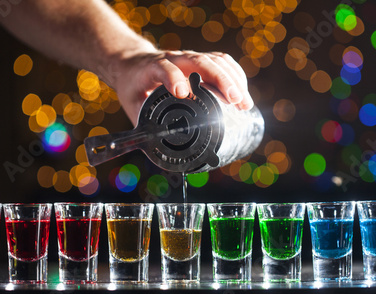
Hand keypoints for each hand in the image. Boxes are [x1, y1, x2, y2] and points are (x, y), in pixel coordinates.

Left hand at [109, 49, 253, 124]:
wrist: (132, 63)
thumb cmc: (133, 86)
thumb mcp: (130, 105)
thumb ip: (142, 126)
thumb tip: (156, 153)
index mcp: (152, 68)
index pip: (164, 67)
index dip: (172, 78)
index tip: (182, 93)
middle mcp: (173, 58)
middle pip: (199, 61)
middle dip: (220, 80)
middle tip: (235, 100)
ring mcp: (188, 57)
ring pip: (214, 60)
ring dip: (233, 79)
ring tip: (245, 103)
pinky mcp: (199, 59)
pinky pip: (221, 61)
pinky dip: (235, 74)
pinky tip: (242, 91)